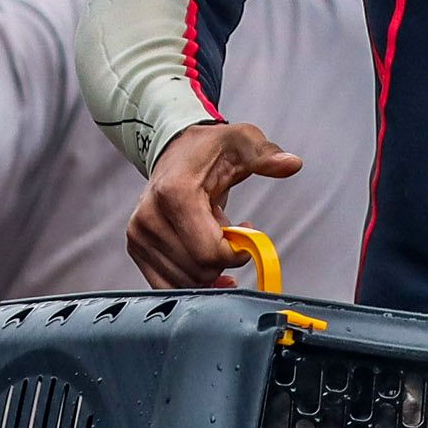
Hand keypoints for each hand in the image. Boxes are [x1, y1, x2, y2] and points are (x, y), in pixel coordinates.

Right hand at [129, 120, 303, 287]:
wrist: (175, 151)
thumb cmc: (209, 150)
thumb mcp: (242, 142)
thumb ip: (266, 155)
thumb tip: (292, 163)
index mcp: (174, 194)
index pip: (210, 252)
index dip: (236, 251)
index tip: (246, 231)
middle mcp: (149, 217)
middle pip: (199, 271)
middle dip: (222, 258)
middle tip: (226, 229)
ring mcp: (139, 235)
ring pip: (186, 282)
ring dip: (207, 267)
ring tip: (208, 233)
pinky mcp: (136, 247)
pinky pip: (166, 285)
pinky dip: (191, 281)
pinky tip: (203, 263)